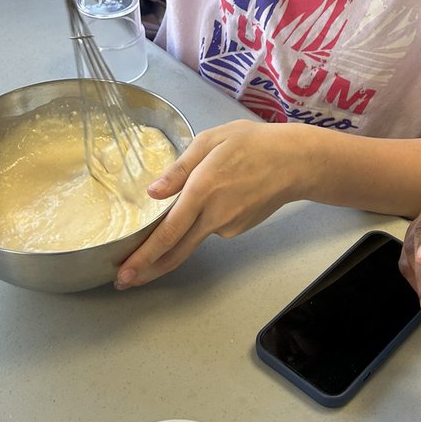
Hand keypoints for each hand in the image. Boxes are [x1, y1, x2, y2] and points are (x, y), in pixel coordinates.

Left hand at [114, 121, 308, 287]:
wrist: (295, 162)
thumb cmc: (252, 144)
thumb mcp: (211, 141)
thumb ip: (179, 169)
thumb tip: (152, 192)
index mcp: (202, 190)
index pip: (168, 233)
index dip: (145, 257)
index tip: (125, 273)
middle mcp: (214, 215)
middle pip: (176, 252)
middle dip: (148, 269)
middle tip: (125, 281)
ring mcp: (228, 226)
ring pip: (193, 238)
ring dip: (175, 241)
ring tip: (178, 217)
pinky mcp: (238, 229)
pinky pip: (211, 228)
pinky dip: (203, 221)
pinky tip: (217, 197)